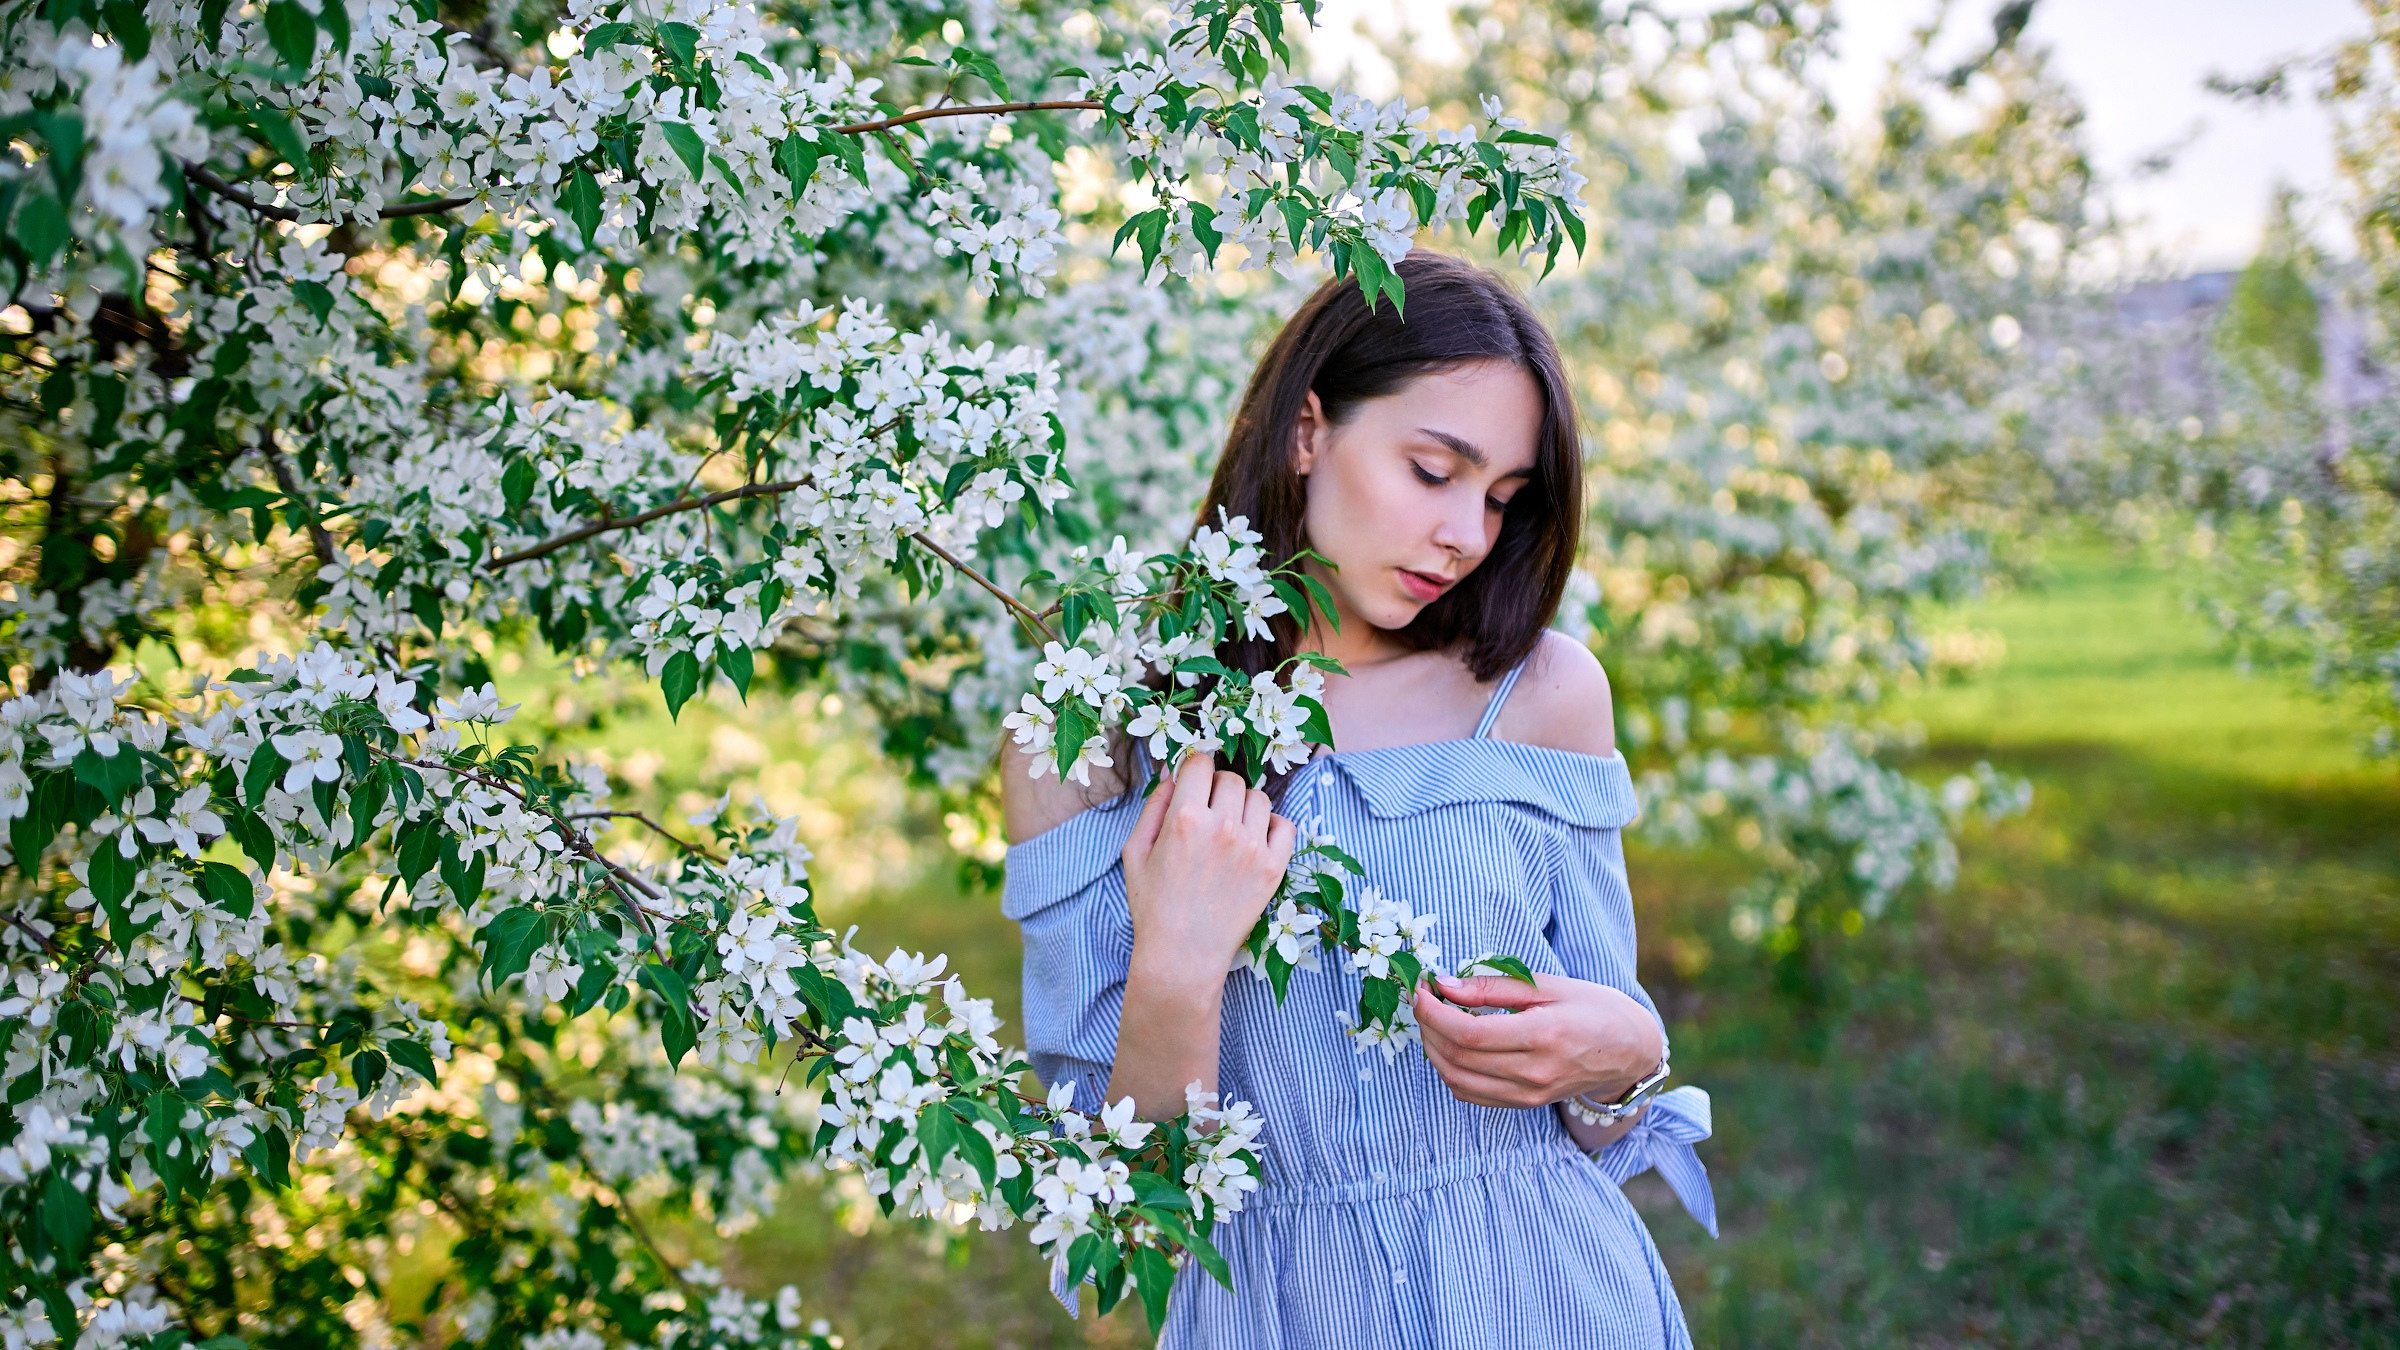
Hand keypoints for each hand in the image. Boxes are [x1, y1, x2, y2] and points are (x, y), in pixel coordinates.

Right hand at [1120, 750, 1296, 979]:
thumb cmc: (1153, 906)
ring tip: (1230, 830)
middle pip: (1231, 779)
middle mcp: (1221, 827)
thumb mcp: (1136, 852)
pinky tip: (1254, 841)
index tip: (1193, 784)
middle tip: (1208, 813)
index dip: (1194, 769)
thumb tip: (1173, 774)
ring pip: (1258, 799)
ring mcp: (1252, 847)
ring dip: (1244, 807)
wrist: (1183, 955)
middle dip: (1217, 789)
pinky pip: (1284, 826)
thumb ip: (1154, 806)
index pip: (1200, 762)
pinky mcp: (1273, 868)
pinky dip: (1272, 826)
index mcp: (1184, 818)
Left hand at [1412, 972, 1663, 1110]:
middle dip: (1427, 1027)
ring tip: (1433, 1021)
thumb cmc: (1592, 1008)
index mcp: (1543, 1036)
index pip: (1469, 1032)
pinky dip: (1450, 1070)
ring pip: (1457, 1080)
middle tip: (1423, 999)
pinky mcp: (1525, 1105)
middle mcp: (1534, 1072)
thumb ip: (1493, 987)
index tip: (1422, 988)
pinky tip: (1452, 1045)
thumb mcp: (1547, 985)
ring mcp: (1529, 1094)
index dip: (1433, 1012)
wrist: (1630, 1051)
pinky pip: (1471, 1094)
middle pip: (1457, 1057)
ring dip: (1433, 1050)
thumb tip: (1444, 985)